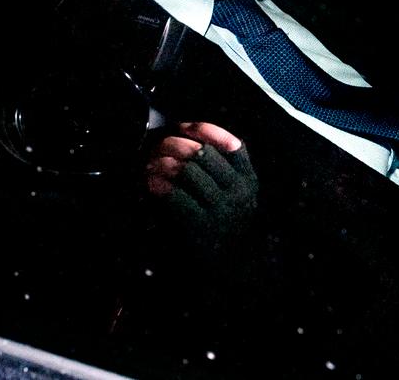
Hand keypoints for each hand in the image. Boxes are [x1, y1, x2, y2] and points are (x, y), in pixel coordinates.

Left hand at [145, 122, 257, 253]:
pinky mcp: (202, 228)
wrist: (235, 271)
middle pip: (203, 154)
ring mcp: (221, 210)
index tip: (181, 127)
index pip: (230, 143)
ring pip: (189, 171)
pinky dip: (159, 185)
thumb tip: (187, 136)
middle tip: (156, 147)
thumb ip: (223, 167)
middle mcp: (239, 192)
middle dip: (175, 145)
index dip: (203, 130)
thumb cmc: (228, 227)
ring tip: (149, 164)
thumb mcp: (237, 194)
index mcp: (249, 180)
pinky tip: (149, 183)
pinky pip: (177, 197)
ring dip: (163, 163)